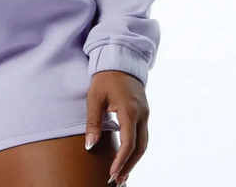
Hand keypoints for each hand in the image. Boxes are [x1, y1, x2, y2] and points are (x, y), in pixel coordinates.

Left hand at [84, 70, 148, 185]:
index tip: (111, 174)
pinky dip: (135, 149)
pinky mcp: (144, 113)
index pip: (129, 142)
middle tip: (116, 180)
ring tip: (121, 174)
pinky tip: (126, 158)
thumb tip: (89, 146)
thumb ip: (93, 122)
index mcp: (130, 110)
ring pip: (144, 143)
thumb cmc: (105, 78)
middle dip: (129, 166)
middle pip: (140, 148)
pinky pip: (143, 135)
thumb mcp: (95, 97)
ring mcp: (145, 114)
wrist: (120, 60)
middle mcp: (142, 114)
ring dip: (133, 160)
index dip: (121, 161)